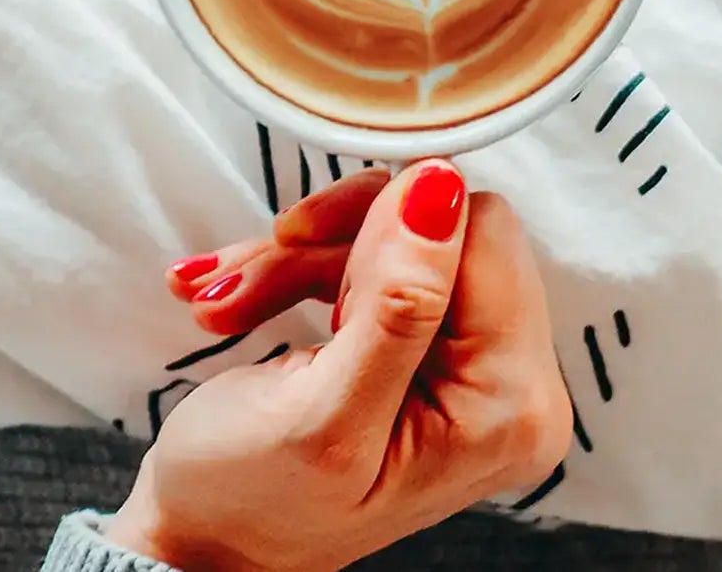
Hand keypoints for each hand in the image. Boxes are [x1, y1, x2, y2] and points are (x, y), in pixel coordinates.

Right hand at [113, 162, 572, 571]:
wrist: (207, 547)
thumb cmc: (249, 503)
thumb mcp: (319, 413)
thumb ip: (395, 304)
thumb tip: (441, 185)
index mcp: (510, 409)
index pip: (483, 238)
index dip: (386, 225)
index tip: (295, 247)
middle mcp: (514, 389)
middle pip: (445, 233)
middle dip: (332, 246)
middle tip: (247, 287)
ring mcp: (473, 371)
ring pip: (398, 240)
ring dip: (297, 261)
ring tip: (226, 305)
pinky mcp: (429, 353)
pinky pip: (377, 265)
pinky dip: (298, 273)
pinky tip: (236, 303)